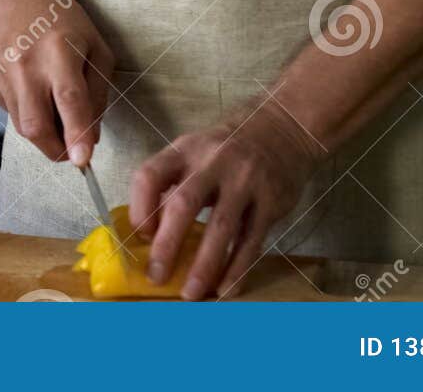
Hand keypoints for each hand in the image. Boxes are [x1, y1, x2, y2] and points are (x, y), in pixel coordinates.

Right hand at [0, 0, 115, 166]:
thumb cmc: (67, 23)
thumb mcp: (98, 52)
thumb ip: (97, 96)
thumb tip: (90, 139)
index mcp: (59, 52)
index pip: (68, 100)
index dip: (77, 134)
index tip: (83, 162)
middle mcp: (26, 64)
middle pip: (36, 126)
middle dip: (56, 150)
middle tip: (72, 151)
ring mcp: (1, 72)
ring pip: (22, 126)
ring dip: (44, 130)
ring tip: (53, 103)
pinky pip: (10, 112)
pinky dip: (27, 110)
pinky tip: (32, 85)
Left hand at [128, 103, 321, 299]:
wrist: (281, 129)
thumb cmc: (223, 149)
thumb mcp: (192, 151)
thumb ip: (170, 183)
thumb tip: (146, 233)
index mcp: (184, 150)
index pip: (150, 175)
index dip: (140, 208)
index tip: (141, 236)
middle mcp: (213, 163)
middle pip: (185, 204)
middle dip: (168, 244)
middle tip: (157, 276)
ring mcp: (245, 182)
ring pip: (222, 228)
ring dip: (205, 265)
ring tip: (191, 293)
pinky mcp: (271, 201)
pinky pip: (252, 240)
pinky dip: (238, 268)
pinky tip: (226, 289)